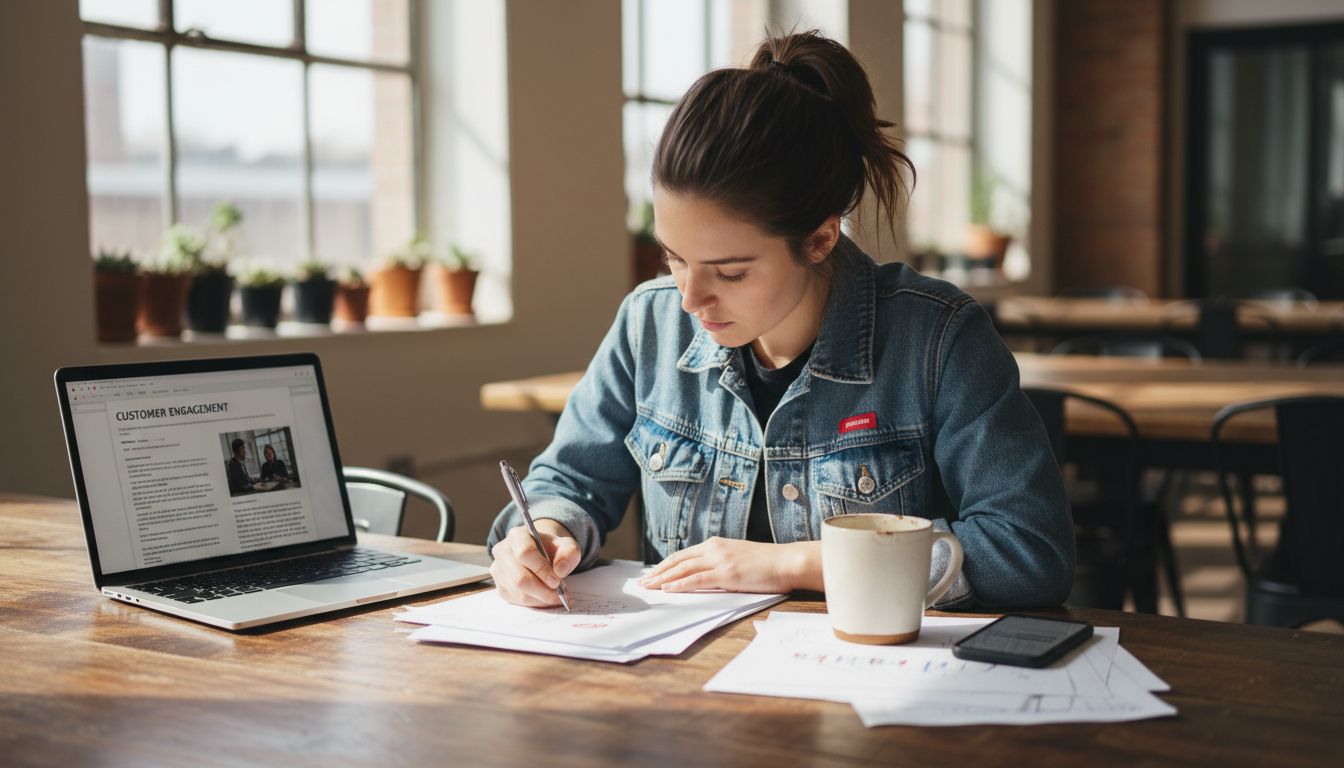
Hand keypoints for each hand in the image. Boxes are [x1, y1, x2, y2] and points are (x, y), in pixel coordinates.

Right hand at [490, 520, 580, 607]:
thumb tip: (560, 570)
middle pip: (519, 578)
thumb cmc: (552, 549)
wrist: (541, 554)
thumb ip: (569, 553)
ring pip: (519, 592)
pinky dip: (535, 602)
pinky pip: (517, 600)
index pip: (525, 553)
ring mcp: (499, 571)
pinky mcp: (501, 587)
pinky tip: (546, 597)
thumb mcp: (567, 545)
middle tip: (559, 594)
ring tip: (557, 596)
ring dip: (541, 598)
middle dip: (543, 590)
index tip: (556, 581)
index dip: (541, 569)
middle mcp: (502, 552)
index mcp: (517, 536)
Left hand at [638, 538, 820, 593]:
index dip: (665, 564)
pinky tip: (667, 589)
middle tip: (642, 582)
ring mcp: (720, 560)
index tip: (652, 573)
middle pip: (678, 560)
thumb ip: (721, 563)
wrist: (788, 561)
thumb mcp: (739, 558)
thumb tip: (707, 576)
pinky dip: (679, 584)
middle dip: (657, 572)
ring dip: (662, 579)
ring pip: (682, 569)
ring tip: (648, 587)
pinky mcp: (726, 574)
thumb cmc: (768, 563)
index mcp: (716, 543)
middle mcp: (714, 548)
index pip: (683, 554)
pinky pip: (697, 579)